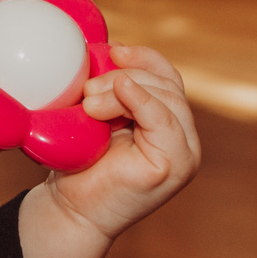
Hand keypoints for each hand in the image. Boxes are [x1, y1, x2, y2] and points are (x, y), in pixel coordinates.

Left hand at [47, 44, 200, 242]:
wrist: (71, 209)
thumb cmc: (79, 164)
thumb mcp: (99, 116)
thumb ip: (114, 90)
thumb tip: (113, 48)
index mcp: (169, 123)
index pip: (168, 77)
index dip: (144, 58)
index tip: (112, 50)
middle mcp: (184, 138)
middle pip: (167, 85)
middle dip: (125, 76)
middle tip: (87, 91)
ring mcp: (185, 153)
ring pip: (166, 97)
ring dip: (122, 91)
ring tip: (89, 106)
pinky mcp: (175, 165)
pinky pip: (164, 119)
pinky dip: (141, 99)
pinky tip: (121, 90)